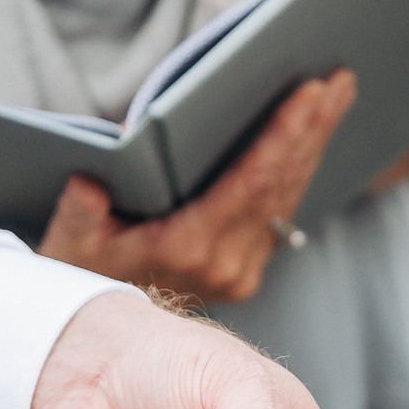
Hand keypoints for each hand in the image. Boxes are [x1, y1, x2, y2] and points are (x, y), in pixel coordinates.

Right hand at [39, 72, 355, 304]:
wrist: (96, 329)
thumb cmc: (79, 267)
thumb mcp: (70, 239)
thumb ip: (79, 213)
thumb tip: (90, 184)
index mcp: (186, 249)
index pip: (249, 183)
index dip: (284, 135)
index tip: (311, 92)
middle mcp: (223, 266)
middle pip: (279, 186)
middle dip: (312, 128)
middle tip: (338, 79)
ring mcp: (240, 273)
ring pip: (287, 199)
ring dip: (315, 144)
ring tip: (338, 93)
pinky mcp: (246, 273)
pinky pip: (280, 213)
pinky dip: (299, 169)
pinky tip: (314, 133)